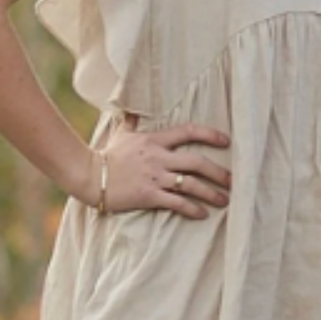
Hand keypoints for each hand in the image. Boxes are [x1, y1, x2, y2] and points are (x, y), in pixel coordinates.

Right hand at [88, 123, 231, 218]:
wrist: (87, 175)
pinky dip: (192, 209)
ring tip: (225, 201)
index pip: (188, 131)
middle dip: (219, 172)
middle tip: (233, 181)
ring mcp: (154, 177)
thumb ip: (132, 120)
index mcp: (155, 140)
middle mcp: (158, 157)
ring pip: (191, 185)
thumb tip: (131, 105)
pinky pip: (176, 203)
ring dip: (211, 193)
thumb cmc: (107, 155)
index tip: (227, 141)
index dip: (210, 135)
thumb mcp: (122, 134)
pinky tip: (202, 214)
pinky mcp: (148, 195)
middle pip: (197, 162)